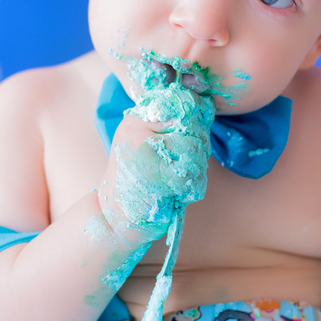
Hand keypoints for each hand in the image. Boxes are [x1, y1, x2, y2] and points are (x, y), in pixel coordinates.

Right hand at [98, 101, 210, 245]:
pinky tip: (176, 192)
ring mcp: (145, 152)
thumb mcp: (147, 143)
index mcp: (135, 119)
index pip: (180, 103)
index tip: (188, 137)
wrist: (115, 217)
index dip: (195, 119)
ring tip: (177, 179)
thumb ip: (172, 124)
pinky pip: (194, 174)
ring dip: (196, 168)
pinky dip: (193, 186)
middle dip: (198, 147)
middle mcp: (137, 131)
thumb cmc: (140, 180)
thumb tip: (205, 103)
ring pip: (196, 149)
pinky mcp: (156, 177)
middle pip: (193, 126)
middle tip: (181, 164)